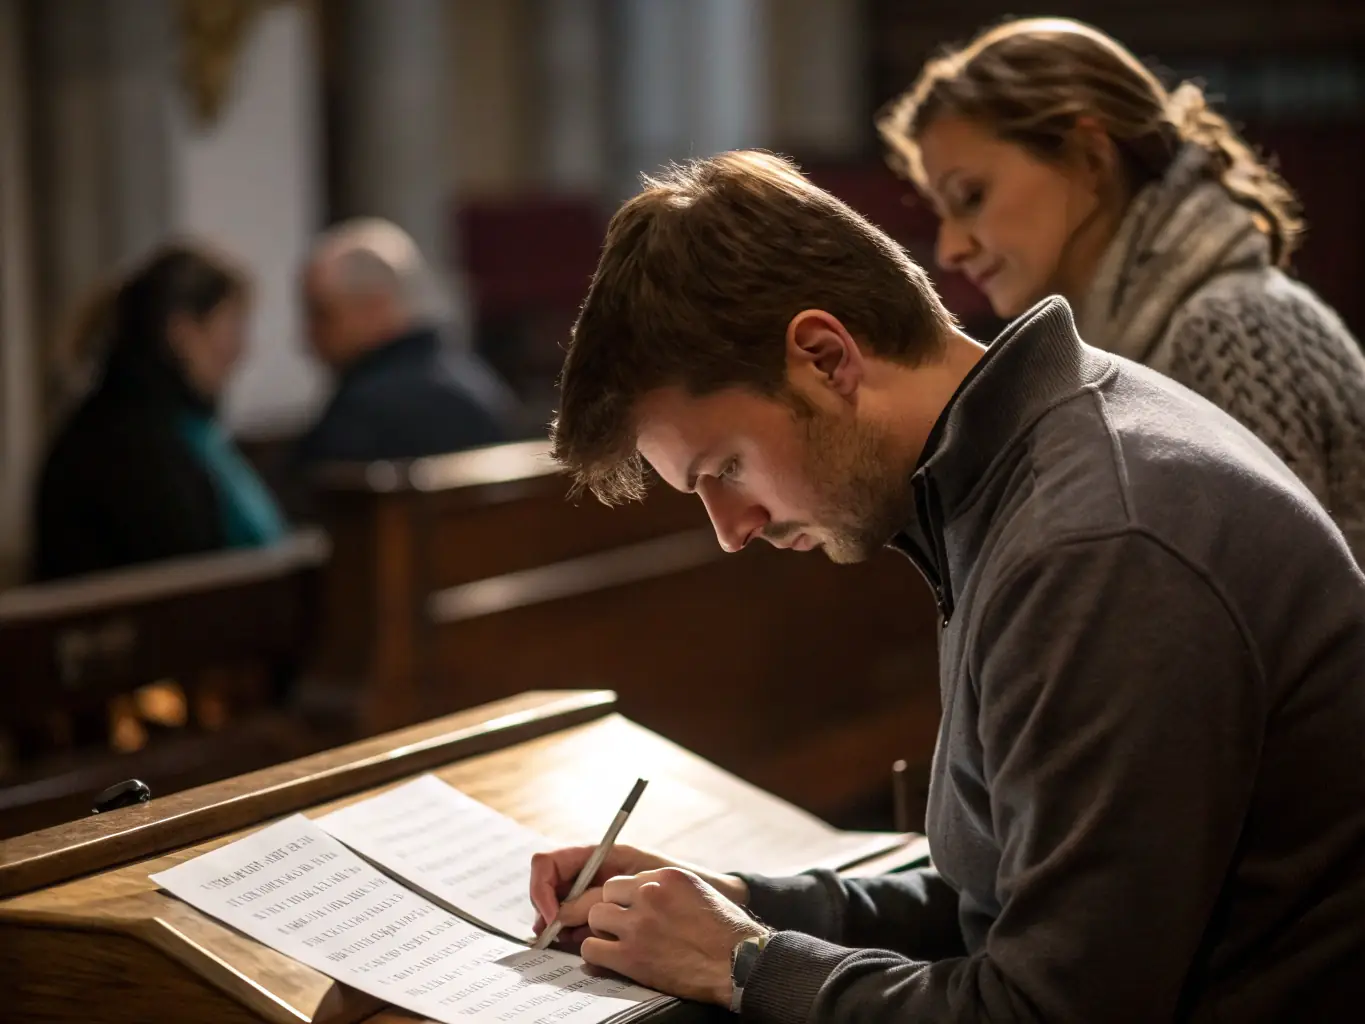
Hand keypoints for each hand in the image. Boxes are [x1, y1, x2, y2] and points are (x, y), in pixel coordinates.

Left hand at [529, 844, 748, 950]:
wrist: (737, 963)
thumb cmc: (725, 930)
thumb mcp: (696, 892)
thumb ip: (666, 888)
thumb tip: (641, 893)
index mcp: (665, 877)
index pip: (624, 879)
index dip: (622, 897)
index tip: (624, 908)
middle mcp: (649, 895)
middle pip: (606, 894)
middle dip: (609, 910)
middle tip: (614, 924)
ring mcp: (639, 926)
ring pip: (595, 917)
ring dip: (602, 930)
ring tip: (615, 941)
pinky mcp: (631, 956)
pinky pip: (592, 947)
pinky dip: (596, 953)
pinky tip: (608, 957)